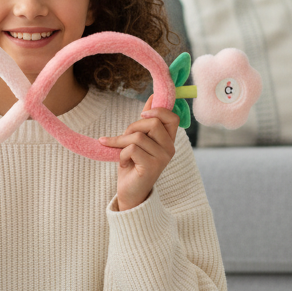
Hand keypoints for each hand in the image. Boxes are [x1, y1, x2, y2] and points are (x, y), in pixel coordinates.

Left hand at [98, 95, 179, 210]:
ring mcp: (162, 159)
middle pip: (152, 122)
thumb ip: (146, 122)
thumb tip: (152, 98)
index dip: (157, 110)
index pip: (172, 117)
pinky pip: (132, 149)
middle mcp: (170, 149)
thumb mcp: (139, 140)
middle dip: (132, 127)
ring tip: (119, 152)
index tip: (141, 113)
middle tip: (123, 139)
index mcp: (168, 140)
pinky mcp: (152, 167)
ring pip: (138, 136)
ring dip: (121, 142)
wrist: (130, 192)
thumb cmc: (133, 165)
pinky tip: (123, 164)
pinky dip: (120, 155)